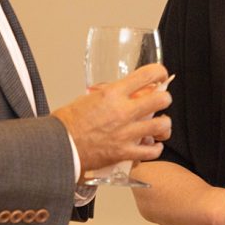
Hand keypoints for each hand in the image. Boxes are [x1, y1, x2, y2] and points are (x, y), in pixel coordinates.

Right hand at [52, 63, 170, 173]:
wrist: (59, 147)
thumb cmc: (67, 124)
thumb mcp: (87, 98)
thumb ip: (107, 95)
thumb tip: (118, 93)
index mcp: (112, 94)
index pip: (146, 75)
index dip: (159, 72)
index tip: (161, 75)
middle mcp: (123, 112)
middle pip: (161, 99)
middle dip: (164, 99)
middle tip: (160, 101)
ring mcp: (126, 133)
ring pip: (162, 125)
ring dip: (163, 124)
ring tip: (159, 125)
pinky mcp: (124, 152)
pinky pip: (151, 151)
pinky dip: (155, 148)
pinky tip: (152, 145)